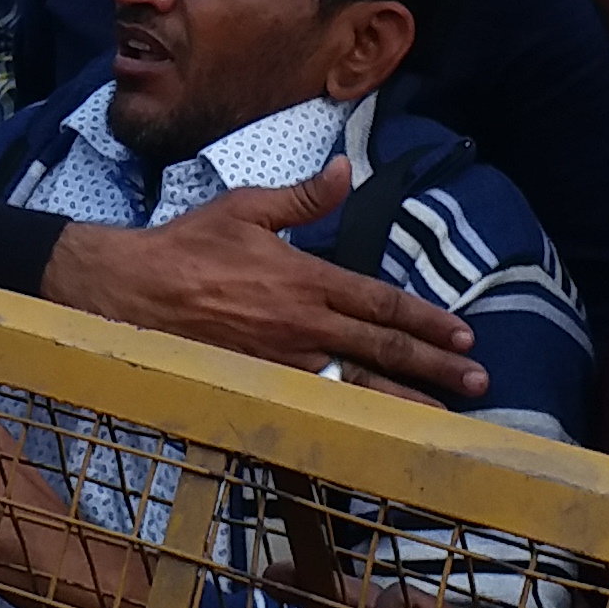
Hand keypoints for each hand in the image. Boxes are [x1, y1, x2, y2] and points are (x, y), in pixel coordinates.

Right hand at [37, 161, 489, 403]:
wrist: (130, 290)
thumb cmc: (188, 246)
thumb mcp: (246, 207)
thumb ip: (304, 196)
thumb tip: (345, 168)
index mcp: (305, 278)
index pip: (380, 302)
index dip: (425, 320)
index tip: (462, 334)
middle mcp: (302, 325)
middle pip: (382, 349)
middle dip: (434, 367)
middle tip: (478, 382)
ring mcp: (283, 362)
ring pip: (357, 386)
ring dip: (405, 403)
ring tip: (446, 421)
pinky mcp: (260, 386)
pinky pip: (316, 408)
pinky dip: (351, 424)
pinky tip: (377, 439)